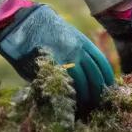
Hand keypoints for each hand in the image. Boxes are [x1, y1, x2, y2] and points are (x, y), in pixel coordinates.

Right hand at [0, 0, 115, 112]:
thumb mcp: (66, 35)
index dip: (107, 79)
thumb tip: (87, 73)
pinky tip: (72, 104)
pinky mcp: (49, 70)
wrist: (22, 24)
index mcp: (82, 42)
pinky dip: (71, 98)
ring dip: (86, 98)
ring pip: (83, 85)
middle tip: (99, 103)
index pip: (102, 64)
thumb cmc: (43, 30)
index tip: (109, 89)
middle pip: (95, 77)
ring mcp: (63, 61)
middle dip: (98, 92)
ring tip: (86, 107)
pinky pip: (65, 87)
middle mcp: (76, 52)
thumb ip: (77, 52)